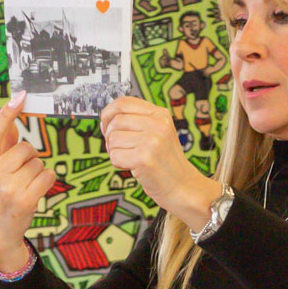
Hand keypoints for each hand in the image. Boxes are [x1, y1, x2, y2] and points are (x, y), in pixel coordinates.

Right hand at [0, 94, 52, 274]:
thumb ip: (1, 146)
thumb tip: (11, 118)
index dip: (7, 113)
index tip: (20, 97)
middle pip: (26, 148)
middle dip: (29, 159)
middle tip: (20, 176)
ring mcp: (7, 188)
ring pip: (39, 163)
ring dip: (37, 173)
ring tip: (24, 188)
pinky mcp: (24, 200)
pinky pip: (47, 176)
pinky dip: (47, 182)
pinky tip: (35, 192)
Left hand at [98, 96, 221, 231]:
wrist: (182, 185)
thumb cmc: (164, 161)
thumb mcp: (157, 133)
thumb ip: (137, 121)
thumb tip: (105, 117)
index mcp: (160, 114)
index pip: (124, 102)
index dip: (108, 113)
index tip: (106, 124)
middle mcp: (158, 124)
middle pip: (115, 121)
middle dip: (109, 136)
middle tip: (119, 147)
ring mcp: (152, 141)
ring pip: (113, 139)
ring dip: (114, 151)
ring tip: (130, 158)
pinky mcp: (144, 158)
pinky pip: (115, 156)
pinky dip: (118, 164)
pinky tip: (132, 167)